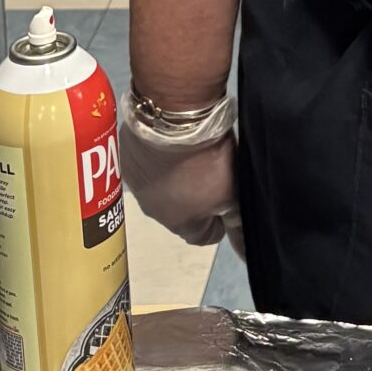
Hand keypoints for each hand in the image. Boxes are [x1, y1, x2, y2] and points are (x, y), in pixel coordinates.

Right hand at [117, 91, 242, 250]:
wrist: (171, 118)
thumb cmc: (206, 160)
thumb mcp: (232, 193)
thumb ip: (237, 221)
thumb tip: (244, 253)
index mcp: (181, 224)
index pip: (204, 237)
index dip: (218, 221)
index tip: (226, 201)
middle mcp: (154, 212)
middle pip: (180, 214)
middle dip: (194, 200)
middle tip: (209, 174)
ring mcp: (137, 185)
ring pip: (160, 191)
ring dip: (172, 180)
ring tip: (188, 156)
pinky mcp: (126, 159)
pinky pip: (145, 167)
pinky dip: (156, 160)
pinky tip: (167, 144)